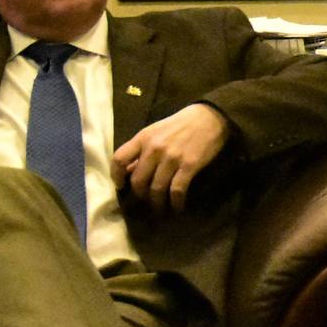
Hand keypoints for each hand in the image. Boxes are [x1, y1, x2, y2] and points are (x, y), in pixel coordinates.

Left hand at [111, 103, 230, 212]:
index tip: (121, 186)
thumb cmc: (181, 124)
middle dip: (140, 195)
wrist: (210, 117)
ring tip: (160, 209)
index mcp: (143, 138)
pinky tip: (177, 207)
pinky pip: (177, 190)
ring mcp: (172, 158)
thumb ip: (142, 149)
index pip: (119, 159)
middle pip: (138, 180)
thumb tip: (130, 170)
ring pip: (156, 189)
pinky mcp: (189, 166)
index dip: (116, 176)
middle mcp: (154, 149)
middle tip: (145, 201)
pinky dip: (176, 202)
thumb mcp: (156, 131)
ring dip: (157, 203)